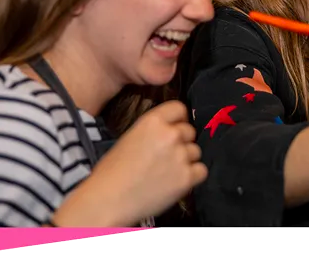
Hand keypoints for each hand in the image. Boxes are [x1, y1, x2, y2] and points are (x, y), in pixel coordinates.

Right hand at [53, 100, 207, 226]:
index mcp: (153, 121)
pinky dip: (192, 176)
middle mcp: (169, 135)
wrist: (107, 201)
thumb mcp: (130, 138)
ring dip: (186, 160)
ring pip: (196, 152)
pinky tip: (176, 181)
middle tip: (166, 156)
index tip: (176, 127)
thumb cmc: (111, 173)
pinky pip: (201, 171)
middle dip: (181, 142)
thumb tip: (171, 129)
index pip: (179, 108)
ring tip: (166, 172)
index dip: (178, 119)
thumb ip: (154, 131)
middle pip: (190, 131)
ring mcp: (180, 156)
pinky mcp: (186, 178)